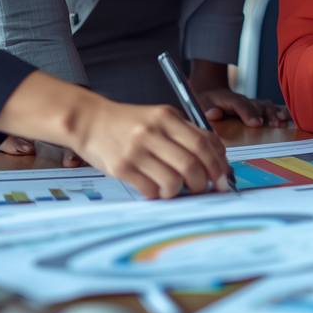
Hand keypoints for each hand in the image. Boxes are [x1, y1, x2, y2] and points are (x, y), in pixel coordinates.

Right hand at [0, 70, 230, 198]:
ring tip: (176, 189)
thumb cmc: (129, 122)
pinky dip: (159, 195)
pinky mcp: (121, 167)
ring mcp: (136, 150)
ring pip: (173, 181)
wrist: (89, 120)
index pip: (204, 143)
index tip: (224, 178)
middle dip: (204, 182)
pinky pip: (150, 190)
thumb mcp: (160, 118)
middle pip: (192, 164)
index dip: (219, 164)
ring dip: (180, 191)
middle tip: (204, 189)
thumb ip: (186, 133)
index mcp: (167, 117)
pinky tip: (156, 190)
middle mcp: (153, 132)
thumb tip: (217, 157)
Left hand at [187, 58, 289, 126]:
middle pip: (257, 105)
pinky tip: (284, 118)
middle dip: (267, 114)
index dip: (248, 113)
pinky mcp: (255, 107)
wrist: (210, 90)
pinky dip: (277, 111)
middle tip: (274, 125)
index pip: (240, 104)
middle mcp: (242, 100)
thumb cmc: (206, 101)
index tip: (256, 123)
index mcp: (228, 99)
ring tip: (281, 122)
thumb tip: (214, 113)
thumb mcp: (201, 104)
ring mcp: (250, 103)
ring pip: (265, 105)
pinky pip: (269, 107)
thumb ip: (207, 109)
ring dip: (274, 112)